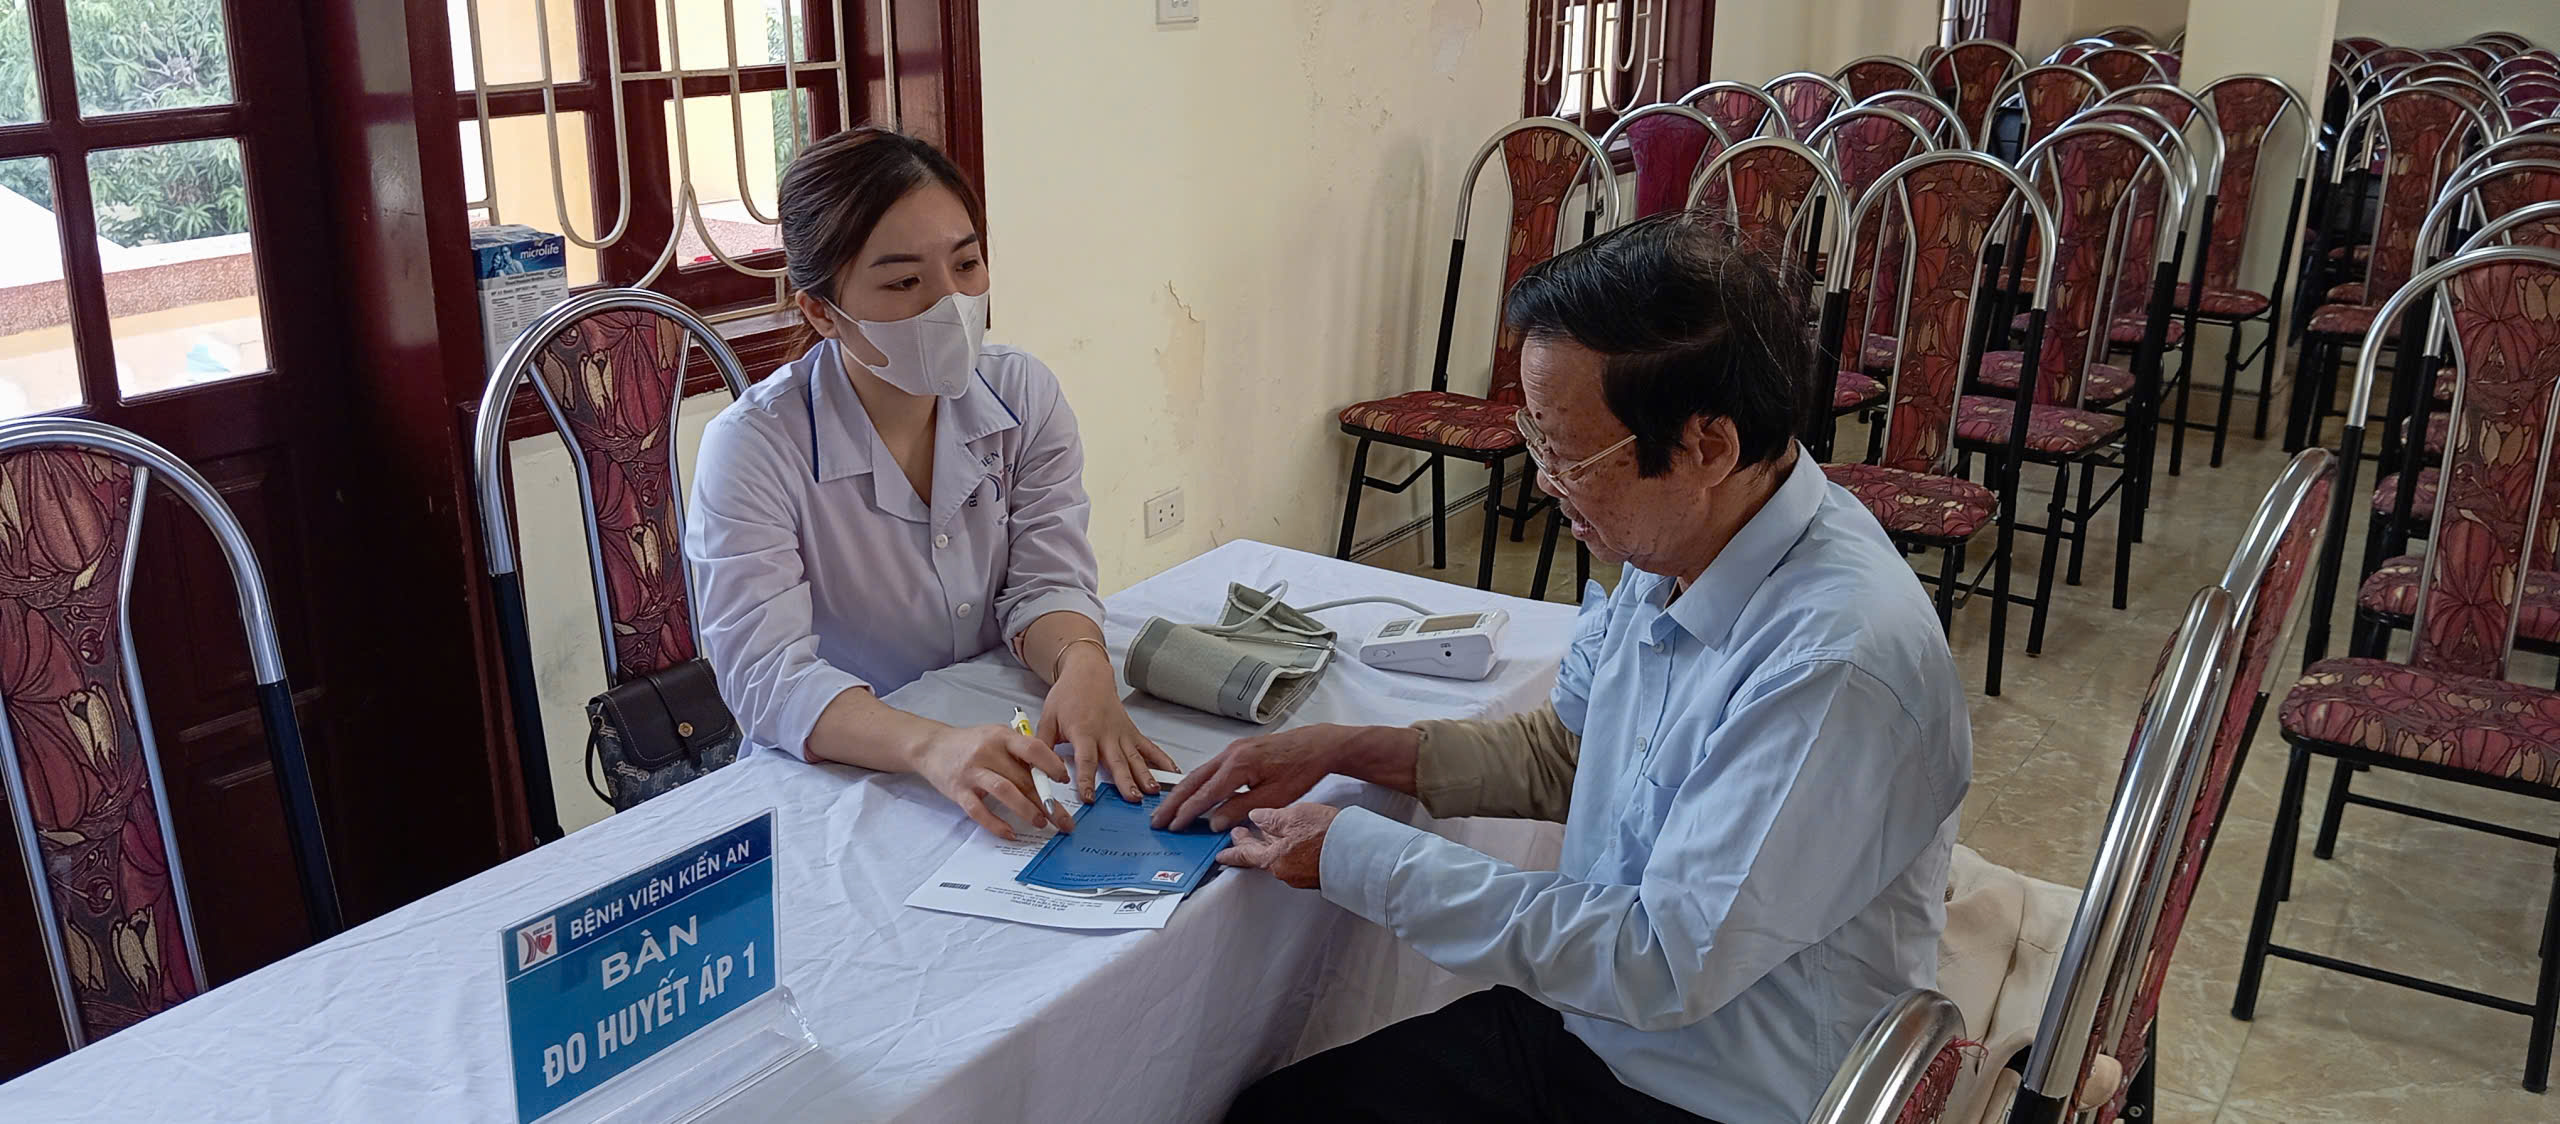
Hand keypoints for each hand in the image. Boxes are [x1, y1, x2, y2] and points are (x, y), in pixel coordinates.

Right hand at [915, 724, 1076, 840]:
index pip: (1032, 748)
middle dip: (1047, 801)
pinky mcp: (958, 791)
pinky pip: (979, 810)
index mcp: (1002, 736)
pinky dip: (995, 824)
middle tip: (1063, 819)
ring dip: (1026, 810)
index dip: (1051, 765)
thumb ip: (1021, 752)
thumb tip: (1051, 775)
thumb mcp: (998, 737)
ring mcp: (972, 772)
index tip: (1064, 780)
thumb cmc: (972, 744)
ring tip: (1041, 823)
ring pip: (1004, 792)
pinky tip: (1010, 833)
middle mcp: (988, 752)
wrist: (933, 746)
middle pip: (1022, 778)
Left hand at [1039, 656, 1175, 803]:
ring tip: (1153, 791)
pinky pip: (1148, 747)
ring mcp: (1121, 733)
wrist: (1087, 673)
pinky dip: (1162, 759)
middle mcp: (1106, 733)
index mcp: (1083, 731)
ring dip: (1145, 774)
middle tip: (1133, 799)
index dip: (1086, 779)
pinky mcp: (1131, 732)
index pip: (1086, 759)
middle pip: (1117, 761)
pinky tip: (1172, 773)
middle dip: (1126, 781)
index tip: (1089, 797)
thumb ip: (1042, 746)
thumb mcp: (1047, 718)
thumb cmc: (1067, 696)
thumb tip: (1035, 771)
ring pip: (1135, 757)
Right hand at [1155, 723, 1383, 831]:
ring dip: (1181, 793)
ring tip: (1167, 810)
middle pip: (1193, 781)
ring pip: (1198, 774)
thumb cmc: (1300, 769)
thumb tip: (1213, 822)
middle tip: (1157, 820)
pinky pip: (1209, 769)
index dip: (1186, 813)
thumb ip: (1240, 809)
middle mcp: (1230, 755)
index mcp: (1237, 766)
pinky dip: (1196, 784)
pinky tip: (1191, 794)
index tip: (1173, 827)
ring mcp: (1232, 750)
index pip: (1204, 794)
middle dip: (1173, 803)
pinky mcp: (1237, 751)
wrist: (1317, 745)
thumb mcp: (1273, 797)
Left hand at [1217, 804, 1338, 889]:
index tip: (1220, 855)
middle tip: (1241, 835)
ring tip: (1268, 832)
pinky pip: (1295, 860)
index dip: (1232, 852)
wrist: (1360, 852)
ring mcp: (1302, 875)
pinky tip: (1294, 839)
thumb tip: (1255, 817)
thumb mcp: (1294, 816)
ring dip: (1272, 845)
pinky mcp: (1317, 873)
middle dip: (1252, 844)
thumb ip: (1271, 818)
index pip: (1246, 855)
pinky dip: (1289, 849)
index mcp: (1275, 860)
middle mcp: (1285, 872)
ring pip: (1280, 858)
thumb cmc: (1328, 835)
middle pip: (1262, 857)